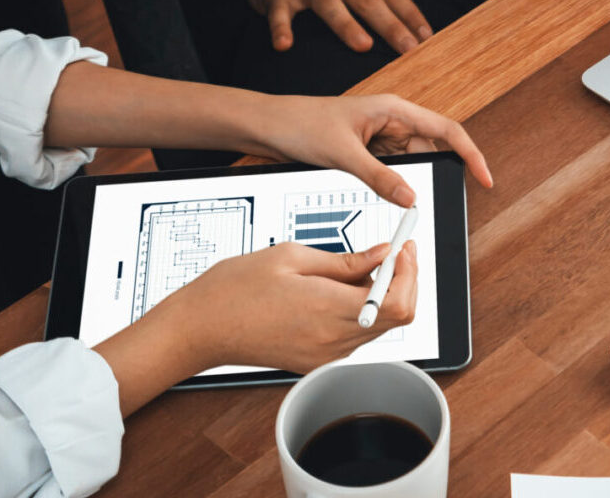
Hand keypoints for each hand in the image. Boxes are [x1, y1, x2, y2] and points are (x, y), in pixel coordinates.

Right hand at [182, 242, 415, 368]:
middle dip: (403, 280)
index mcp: (327, 310)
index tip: (404, 248)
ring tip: (361, 265)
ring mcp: (325, 356)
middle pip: (397, 316)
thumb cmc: (235, 288)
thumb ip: (345, 260)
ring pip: (379, 325)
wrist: (200, 329)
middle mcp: (331, 340)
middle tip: (393, 251)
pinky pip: (356, 335)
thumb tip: (383, 255)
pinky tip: (343, 288)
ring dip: (383, 294)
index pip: (397, 302)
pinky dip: (363, 310)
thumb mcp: (293, 257)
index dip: (409, 272)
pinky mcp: (316, 362)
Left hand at [250, 93, 493, 197]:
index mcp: (395, 109)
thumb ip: (380, 177)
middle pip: (430, 149)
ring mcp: (380, 136)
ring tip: (384, 191)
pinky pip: (391, 170)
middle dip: (431, 174)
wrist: (268, 126)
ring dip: (405, 181)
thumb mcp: (343, 155)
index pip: (447, 130)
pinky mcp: (368, 150)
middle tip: (426, 200)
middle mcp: (393, 120)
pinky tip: (376, 191)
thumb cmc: (301, 124)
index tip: (483, 177)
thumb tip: (411, 198)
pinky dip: (390, 184)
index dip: (470, 154)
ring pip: (410, 163)